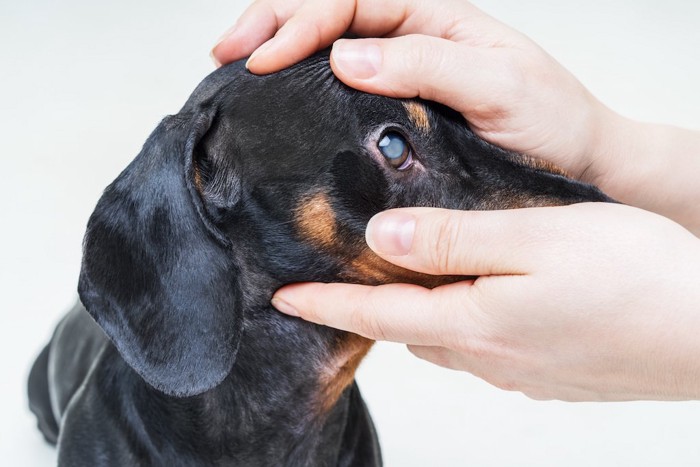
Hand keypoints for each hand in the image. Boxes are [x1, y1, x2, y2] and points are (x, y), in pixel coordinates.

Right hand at [212, 0, 613, 182]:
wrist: (579, 165)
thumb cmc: (552, 121)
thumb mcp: (499, 85)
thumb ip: (427, 63)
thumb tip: (345, 57)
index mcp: (435, 18)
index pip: (351, 1)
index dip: (301, 23)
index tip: (263, 58)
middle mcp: (413, 41)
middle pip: (329, 13)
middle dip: (273, 23)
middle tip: (225, 51)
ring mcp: (402, 77)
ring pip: (329, 49)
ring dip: (280, 49)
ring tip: (236, 67)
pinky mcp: (398, 115)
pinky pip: (342, 93)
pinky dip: (304, 91)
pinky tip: (280, 101)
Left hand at [271, 204, 699, 400]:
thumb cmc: (632, 276)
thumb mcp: (535, 238)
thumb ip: (453, 240)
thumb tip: (381, 241)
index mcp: (474, 321)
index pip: (377, 315)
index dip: (325, 305)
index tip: (282, 298)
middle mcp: (488, 355)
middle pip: (406, 330)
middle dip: (368, 309)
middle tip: (341, 281)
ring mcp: (519, 371)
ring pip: (445, 339)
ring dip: (416, 315)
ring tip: (405, 284)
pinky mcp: (548, 374)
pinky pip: (483, 348)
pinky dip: (461, 323)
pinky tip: (477, 301)